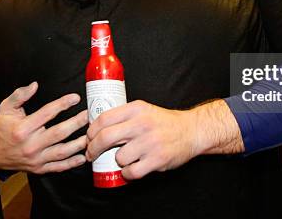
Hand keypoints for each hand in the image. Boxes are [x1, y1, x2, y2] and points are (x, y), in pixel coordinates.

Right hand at [0, 82, 87, 173]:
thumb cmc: (3, 128)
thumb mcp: (6, 108)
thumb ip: (19, 95)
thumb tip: (34, 85)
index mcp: (23, 128)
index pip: (47, 113)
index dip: (63, 104)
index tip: (75, 98)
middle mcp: (30, 145)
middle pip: (59, 133)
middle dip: (76, 123)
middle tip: (89, 115)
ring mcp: (35, 158)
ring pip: (62, 152)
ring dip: (79, 144)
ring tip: (92, 134)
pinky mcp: (39, 168)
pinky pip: (58, 167)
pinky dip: (72, 163)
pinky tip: (83, 157)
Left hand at [86, 100, 204, 180]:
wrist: (192, 131)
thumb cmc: (165, 122)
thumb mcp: (144, 110)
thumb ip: (124, 115)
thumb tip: (97, 126)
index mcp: (136, 108)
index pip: (103, 119)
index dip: (91, 131)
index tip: (89, 138)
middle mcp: (142, 123)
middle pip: (105, 137)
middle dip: (93, 149)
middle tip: (91, 154)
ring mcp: (150, 142)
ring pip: (119, 157)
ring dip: (117, 162)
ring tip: (124, 159)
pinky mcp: (157, 159)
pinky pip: (131, 172)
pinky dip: (127, 174)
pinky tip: (130, 170)